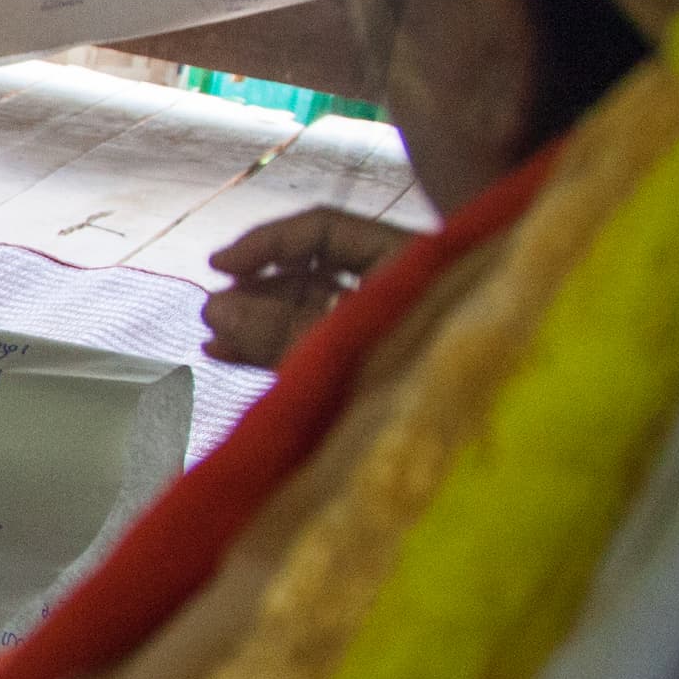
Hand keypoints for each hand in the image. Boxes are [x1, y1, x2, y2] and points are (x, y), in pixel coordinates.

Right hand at [203, 206, 418, 368]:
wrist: (464, 449)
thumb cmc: (416, 378)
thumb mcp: (343, 347)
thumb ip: (279, 327)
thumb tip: (214, 307)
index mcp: (405, 259)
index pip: (323, 228)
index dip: (268, 241)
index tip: (220, 265)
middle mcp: (394, 285)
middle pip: (312, 269)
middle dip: (258, 288)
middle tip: (213, 311)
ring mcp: (380, 325)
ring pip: (307, 309)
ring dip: (257, 320)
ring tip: (215, 338)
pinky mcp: (368, 362)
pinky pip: (312, 343)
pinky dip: (273, 347)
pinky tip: (229, 353)